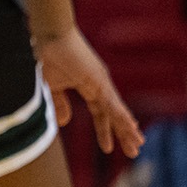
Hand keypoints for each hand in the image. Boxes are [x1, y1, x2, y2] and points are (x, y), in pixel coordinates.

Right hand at [34, 27, 142, 156]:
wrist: (50, 35)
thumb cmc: (49, 55)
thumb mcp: (53, 86)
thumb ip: (60, 104)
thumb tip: (64, 123)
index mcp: (90, 86)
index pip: (101, 112)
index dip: (106, 129)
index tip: (108, 147)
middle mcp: (100, 85)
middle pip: (114, 114)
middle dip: (124, 133)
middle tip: (135, 150)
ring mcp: (101, 82)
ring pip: (117, 111)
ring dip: (127, 129)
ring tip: (137, 144)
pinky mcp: (98, 80)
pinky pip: (111, 102)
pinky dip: (121, 116)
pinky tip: (130, 127)